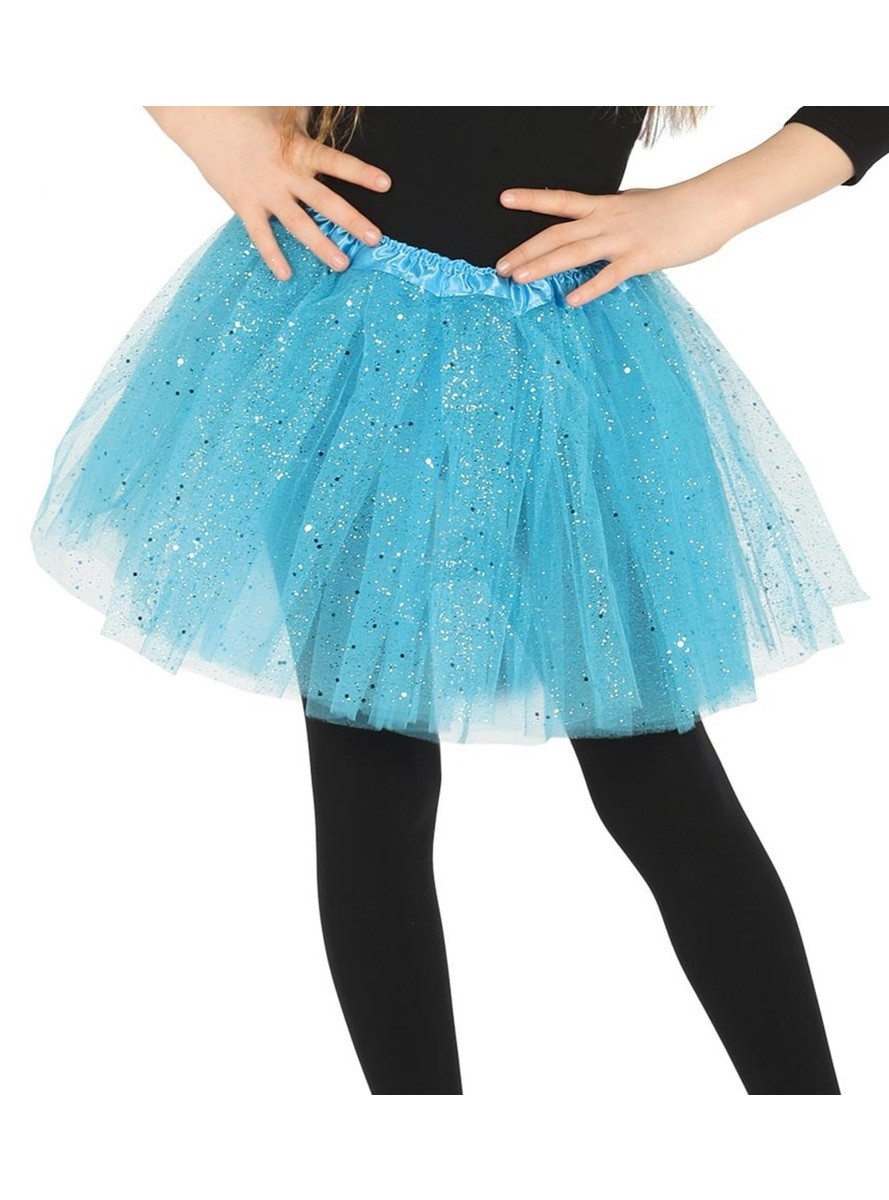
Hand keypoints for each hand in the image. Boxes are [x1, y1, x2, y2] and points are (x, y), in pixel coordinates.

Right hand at [146, 106, 391, 279]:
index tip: (386, 184)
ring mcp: (265, 192)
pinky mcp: (244, 204)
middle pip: (325, 201)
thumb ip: (310, 115)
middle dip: (352, 221)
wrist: (201, 118)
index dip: (360, 173)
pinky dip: (273, 256)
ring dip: (322, 245)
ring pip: (299, 224)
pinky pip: (260, 236)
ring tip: (342, 264)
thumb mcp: (284, 110)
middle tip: (375, 239)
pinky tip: (286, 275)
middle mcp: (285, 174)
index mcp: (298, 150)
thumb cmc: (248, 111)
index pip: (336, 162)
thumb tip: (334, 104)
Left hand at [494, 183, 733, 305]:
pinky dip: (589, 288)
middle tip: (499, 267)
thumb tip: (596, 231)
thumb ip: (613, 220)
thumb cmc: (678, 208)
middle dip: (526, 250)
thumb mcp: (636, 207)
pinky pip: (609, 276)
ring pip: (575, 252)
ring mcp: (623, 238)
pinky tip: (570, 301)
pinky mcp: (642, 257)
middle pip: (557, 234)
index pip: (561, 201)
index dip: (532, 199)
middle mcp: (608, 219)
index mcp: (606, 206)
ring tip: (518, 279)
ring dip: (544, 266)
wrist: (713, 203)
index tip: (503, 198)